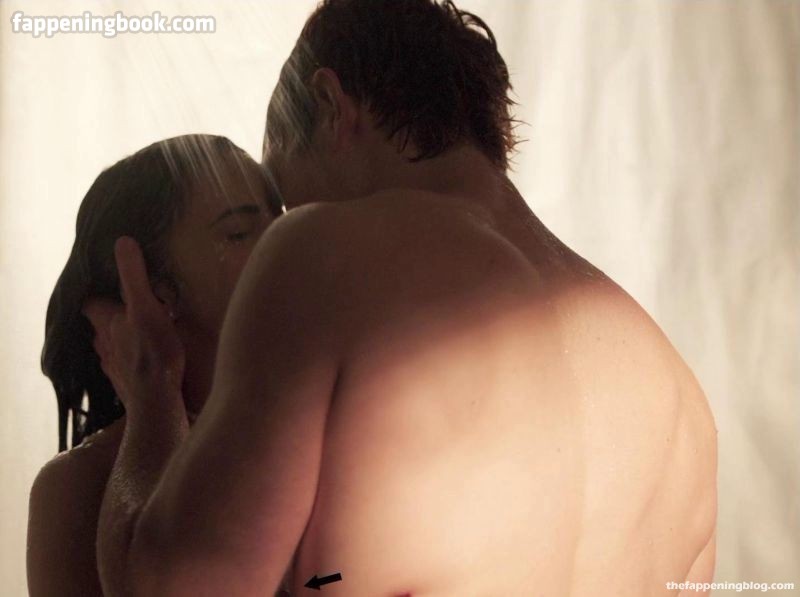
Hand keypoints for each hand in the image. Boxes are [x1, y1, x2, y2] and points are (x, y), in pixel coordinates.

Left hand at [83, 237, 185, 413]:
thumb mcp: (146, 305)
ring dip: (121, 340)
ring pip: (111, 347)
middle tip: (129, 309)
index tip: (105, 287)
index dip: (94, 294)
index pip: (89, 303)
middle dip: (111, 318)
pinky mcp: (125, 385)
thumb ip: (133, 275)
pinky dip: (132, 361)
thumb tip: (122, 240)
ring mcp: (112, 366)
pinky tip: (146, 362)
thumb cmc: (152, 350)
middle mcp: (103, 343)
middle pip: (99, 326)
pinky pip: (124, 368)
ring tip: (139, 334)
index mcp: (105, 321)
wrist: (157, 400)